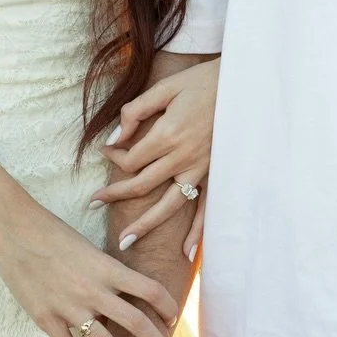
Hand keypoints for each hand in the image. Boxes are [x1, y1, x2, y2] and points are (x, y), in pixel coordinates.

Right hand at [0, 201, 180, 336]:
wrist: (14, 230)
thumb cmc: (52, 232)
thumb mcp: (88, 247)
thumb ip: (106, 272)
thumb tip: (125, 292)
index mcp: (107, 267)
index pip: (150, 290)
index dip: (168, 306)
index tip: (174, 319)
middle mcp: (94, 289)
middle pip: (136, 323)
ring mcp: (70, 307)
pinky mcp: (47, 319)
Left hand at [92, 57, 217, 256]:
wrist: (243, 84)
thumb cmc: (201, 82)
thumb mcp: (165, 87)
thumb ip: (136, 111)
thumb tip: (114, 137)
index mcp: (168, 135)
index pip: (130, 159)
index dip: (113, 157)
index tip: (106, 151)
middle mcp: (183, 158)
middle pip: (142, 185)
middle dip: (114, 195)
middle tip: (92, 204)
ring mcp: (202, 170)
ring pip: (168, 206)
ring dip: (145, 225)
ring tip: (124, 242)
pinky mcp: (217, 175)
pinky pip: (207, 209)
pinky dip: (198, 233)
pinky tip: (186, 254)